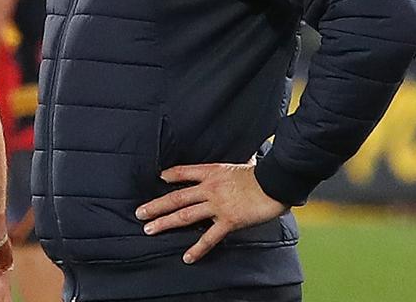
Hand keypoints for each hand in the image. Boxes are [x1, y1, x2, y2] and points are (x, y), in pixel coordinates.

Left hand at [135, 162, 287, 263]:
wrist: (276, 182)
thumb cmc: (262, 173)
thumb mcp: (242, 163)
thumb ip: (234, 166)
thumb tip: (244, 158)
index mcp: (212, 172)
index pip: (184, 172)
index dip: (170, 175)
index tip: (159, 178)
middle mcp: (209, 188)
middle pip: (176, 197)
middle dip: (156, 206)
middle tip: (139, 213)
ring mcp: (217, 205)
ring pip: (185, 215)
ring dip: (165, 223)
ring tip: (149, 229)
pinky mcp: (228, 221)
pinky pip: (209, 237)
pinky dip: (197, 248)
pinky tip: (186, 257)